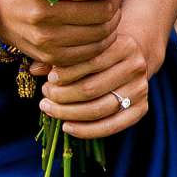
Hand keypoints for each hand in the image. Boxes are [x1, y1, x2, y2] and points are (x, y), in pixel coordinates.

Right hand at [0, 0, 123, 68]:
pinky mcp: (50, 57)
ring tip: (112, 10)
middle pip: (102, 12)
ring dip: (113, 21)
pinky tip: (104, 29)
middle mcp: (43, 16)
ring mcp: (46, 40)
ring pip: (100, 34)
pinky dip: (104, 41)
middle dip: (116, 1)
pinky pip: (90, 53)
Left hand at [38, 27, 153, 138]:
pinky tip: (66, 126)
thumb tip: (34, 69)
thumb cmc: (99, 53)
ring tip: (49, 109)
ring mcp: (141, 89)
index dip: (65, 73)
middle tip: (45, 96)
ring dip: (68, 113)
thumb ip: (59, 57)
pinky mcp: (141, 109)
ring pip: (98, 109)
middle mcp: (137, 66)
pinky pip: (111, 126)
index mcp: (124, 45)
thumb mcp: (84, 48)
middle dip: (61, 96)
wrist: (128, 62)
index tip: (49, 78)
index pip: (89, 62)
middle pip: (91, 89)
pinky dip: (86, 130)